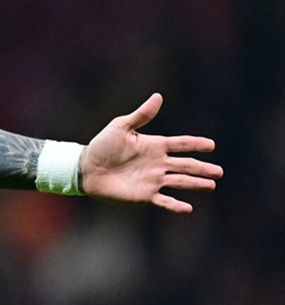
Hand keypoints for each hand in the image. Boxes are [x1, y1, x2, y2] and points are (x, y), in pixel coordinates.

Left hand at [80, 93, 221, 212]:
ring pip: (180, 182)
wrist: (86, 169)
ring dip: (195, 184)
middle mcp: (158, 163)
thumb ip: (141, 115)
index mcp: (154, 145)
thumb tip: (158, 96)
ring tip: (211, 185)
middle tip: (219, 171)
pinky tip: (188, 208)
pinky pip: (164, 201)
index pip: (181, 144)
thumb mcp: (120, 127)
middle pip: (186, 165)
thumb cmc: (102, 146)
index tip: (211, 145)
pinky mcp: (145, 195)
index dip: (196, 144)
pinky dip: (176, 205)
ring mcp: (153, 180)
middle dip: (202, 168)